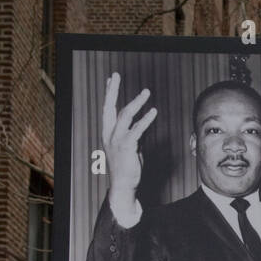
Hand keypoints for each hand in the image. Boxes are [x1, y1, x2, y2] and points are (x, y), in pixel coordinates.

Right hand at [101, 72, 156, 220]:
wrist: (124, 185)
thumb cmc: (128, 167)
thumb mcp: (132, 146)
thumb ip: (135, 133)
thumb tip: (143, 122)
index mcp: (108, 133)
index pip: (107, 109)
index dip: (109, 93)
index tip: (111, 79)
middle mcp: (110, 134)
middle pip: (109, 107)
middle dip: (112, 90)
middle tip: (116, 75)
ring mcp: (117, 140)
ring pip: (125, 115)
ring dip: (136, 102)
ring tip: (146, 92)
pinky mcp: (127, 147)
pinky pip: (137, 129)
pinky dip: (146, 119)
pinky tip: (153, 112)